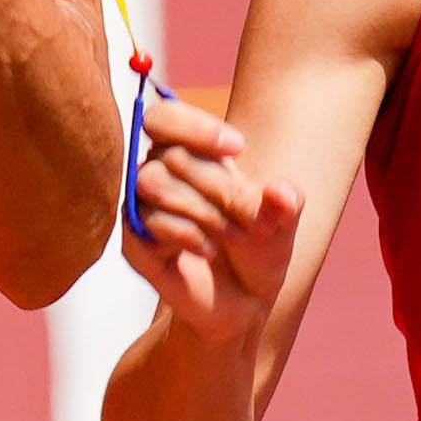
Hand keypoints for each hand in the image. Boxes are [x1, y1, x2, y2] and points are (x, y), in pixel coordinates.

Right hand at [123, 89, 303, 344]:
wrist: (244, 302)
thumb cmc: (259, 248)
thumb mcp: (282, 222)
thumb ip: (285, 203)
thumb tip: (282, 191)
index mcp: (187, 153)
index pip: (163, 118)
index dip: (195, 126)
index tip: (237, 148)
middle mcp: (156, 174)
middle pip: (169, 153)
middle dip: (218, 185)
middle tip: (247, 215)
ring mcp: (141, 209)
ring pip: (153, 182)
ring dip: (203, 209)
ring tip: (229, 234)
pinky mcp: (134, 243)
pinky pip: (148, 222)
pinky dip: (187, 235)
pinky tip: (208, 249)